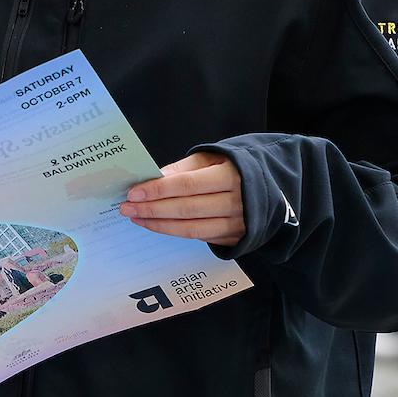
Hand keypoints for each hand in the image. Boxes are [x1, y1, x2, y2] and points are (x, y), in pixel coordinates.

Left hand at [121, 152, 246, 247]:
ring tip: (136, 217)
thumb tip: (154, 177)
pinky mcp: (234, 238)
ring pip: (191, 229)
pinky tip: (155, 225)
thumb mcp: (213, 159)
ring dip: (159, 224)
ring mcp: (237, 224)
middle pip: (186, 209)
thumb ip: (183, 168)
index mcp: (231, 176)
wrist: (271, 187)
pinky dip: (174, 232)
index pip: (187, 184)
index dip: (158, 190)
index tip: (134, 192)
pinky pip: (199, 237)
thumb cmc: (234, 168)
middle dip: (152, 209)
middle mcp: (237, 202)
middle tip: (126, 207)